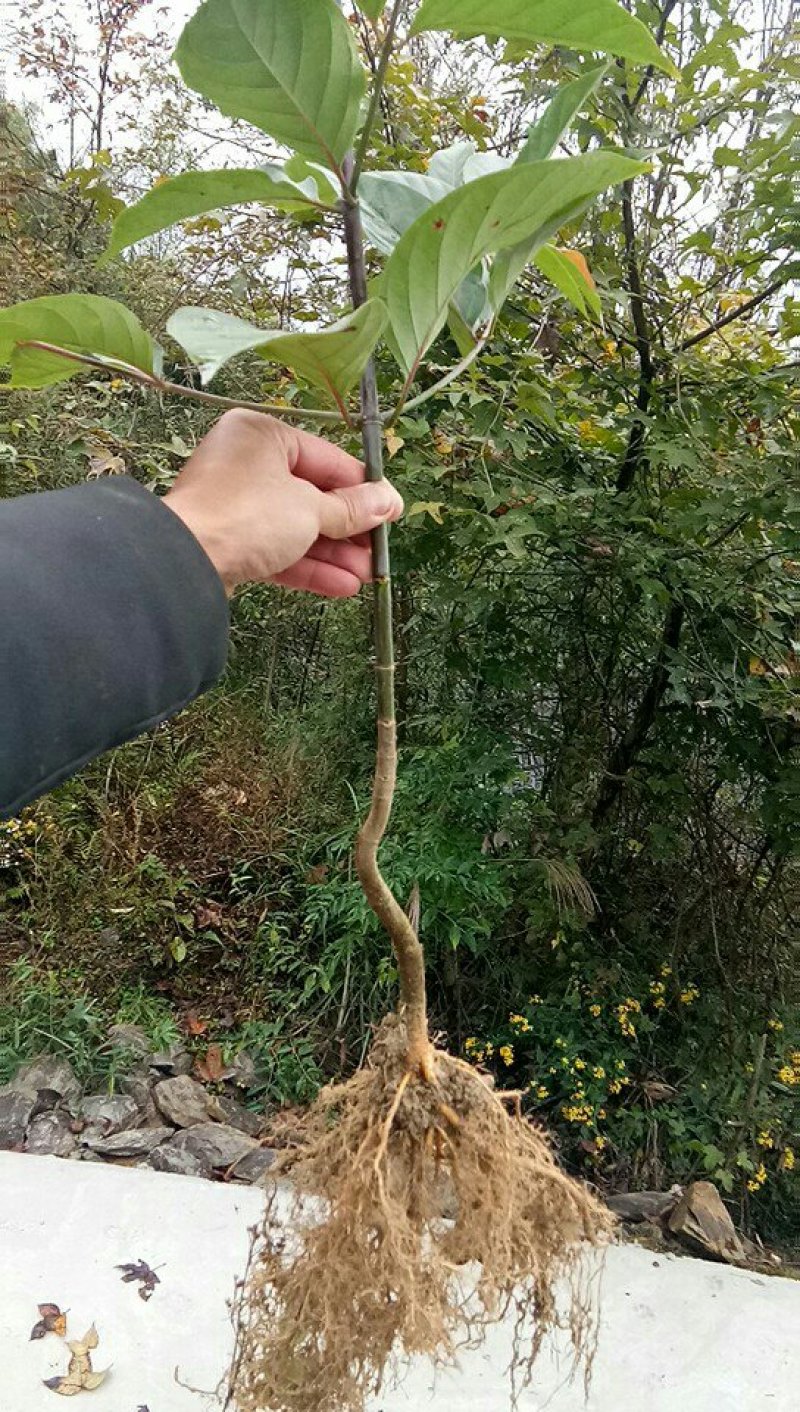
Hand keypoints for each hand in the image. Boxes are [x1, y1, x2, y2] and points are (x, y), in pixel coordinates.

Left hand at [163, 409, 402, 596]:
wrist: (185, 563)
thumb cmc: (246, 516)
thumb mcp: (311, 509)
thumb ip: (352, 508)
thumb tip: (388, 501)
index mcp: (262, 435)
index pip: (326, 459)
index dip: (363, 489)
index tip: (391, 512)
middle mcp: (245, 464)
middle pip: (311, 496)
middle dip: (348, 529)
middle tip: (379, 551)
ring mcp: (234, 504)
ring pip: (295, 527)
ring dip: (333, 553)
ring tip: (367, 576)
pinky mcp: (229, 541)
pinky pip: (277, 549)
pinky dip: (308, 566)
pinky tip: (341, 586)